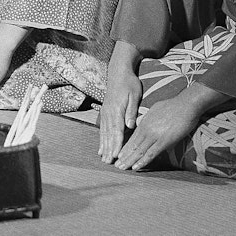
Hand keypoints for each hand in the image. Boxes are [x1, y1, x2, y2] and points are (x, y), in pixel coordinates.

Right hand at [99, 41, 143, 163]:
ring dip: (103, 146)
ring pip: (103, 133)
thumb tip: (130, 125)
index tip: (116, 156)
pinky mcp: (104, 112)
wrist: (118, 72)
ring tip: (103, 158)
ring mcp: (105, 113)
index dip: (116, 144)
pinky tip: (101, 148)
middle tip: (108, 162)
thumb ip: (131, 111)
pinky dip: (101, 139)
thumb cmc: (129, 83)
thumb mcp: (134, 95)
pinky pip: (102, 129)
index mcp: (117, 110)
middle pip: (108, 134)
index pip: (117, 131)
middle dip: (108, 149)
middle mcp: (108, 113)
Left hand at [113, 94, 200, 170]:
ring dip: (129, 161)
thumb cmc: (173, 106)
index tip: (119, 155)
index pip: (132, 138)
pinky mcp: (164, 141)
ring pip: (139, 151)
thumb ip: (147, 118)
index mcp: (144, 122)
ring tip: (122, 168)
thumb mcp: (154, 110)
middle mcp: (146, 130)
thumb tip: (142, 122)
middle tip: (116, 166)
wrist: (186, 105)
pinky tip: (135, 167)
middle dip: (124, 156)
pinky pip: (151, 153)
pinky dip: (142, 161)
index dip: (125, 148)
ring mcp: (154, 136)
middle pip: (133, 146)